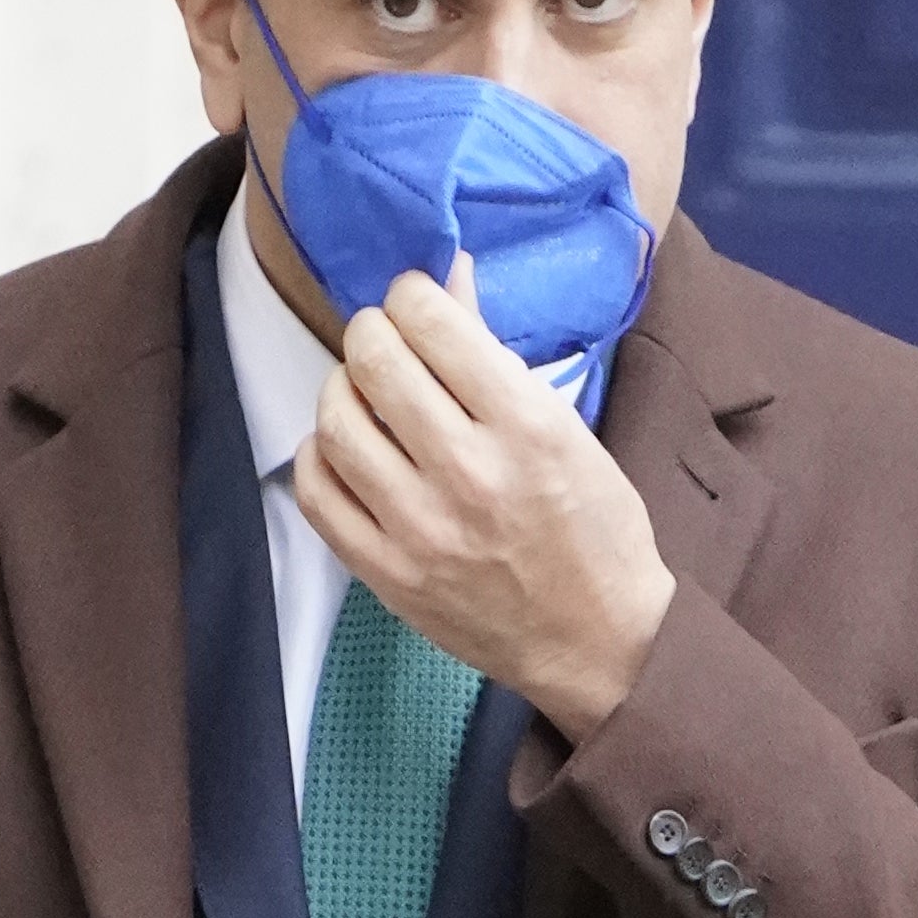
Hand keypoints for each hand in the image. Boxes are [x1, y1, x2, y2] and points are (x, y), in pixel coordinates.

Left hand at [293, 262, 674, 741]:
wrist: (598, 642)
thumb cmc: (594, 528)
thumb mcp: (563, 426)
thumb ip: (493, 354)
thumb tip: (447, 275)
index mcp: (525, 425)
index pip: (431, 320)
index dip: (411, 295)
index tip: (416, 305)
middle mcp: (469, 473)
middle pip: (374, 359)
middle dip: (372, 333)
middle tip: (385, 345)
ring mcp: (422, 529)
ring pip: (337, 421)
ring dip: (342, 390)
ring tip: (364, 396)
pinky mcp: (389, 575)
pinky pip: (319, 493)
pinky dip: (322, 455)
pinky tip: (346, 451)